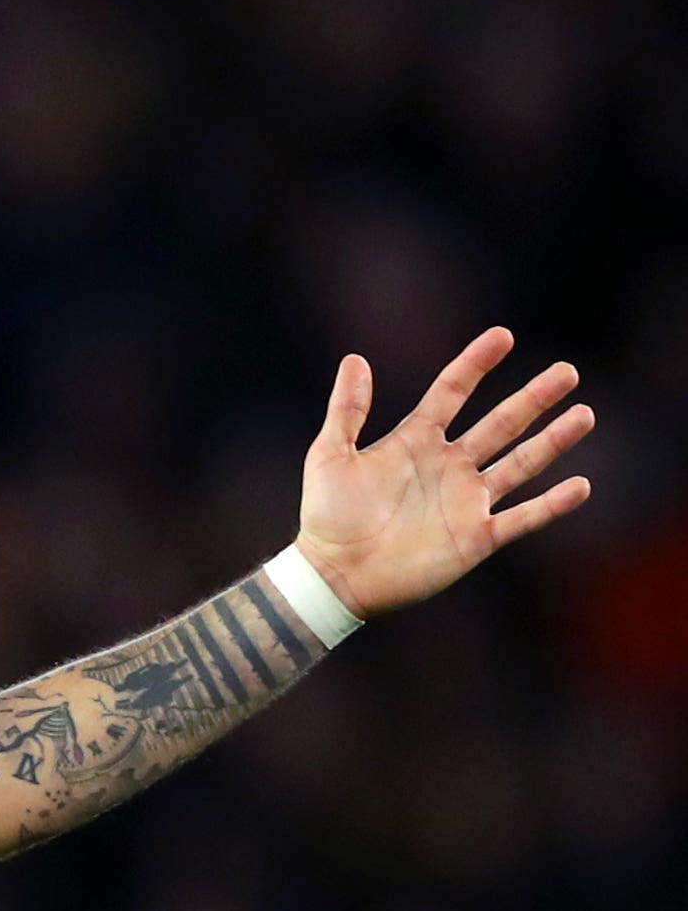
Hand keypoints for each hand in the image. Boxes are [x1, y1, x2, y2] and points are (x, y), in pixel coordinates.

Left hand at [295, 327, 593, 617]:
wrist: (334, 574)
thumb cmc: (327, 516)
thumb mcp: (330, 455)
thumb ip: (346, 409)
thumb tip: (354, 359)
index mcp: (415, 442)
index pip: (452, 392)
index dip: (476, 364)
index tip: (502, 336)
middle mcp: (448, 466)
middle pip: (500, 423)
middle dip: (533, 398)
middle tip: (566, 371)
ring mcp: (466, 501)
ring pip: (520, 464)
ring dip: (553, 441)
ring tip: (583, 414)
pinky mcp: (476, 537)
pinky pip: (523, 517)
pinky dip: (552, 504)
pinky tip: (581, 485)